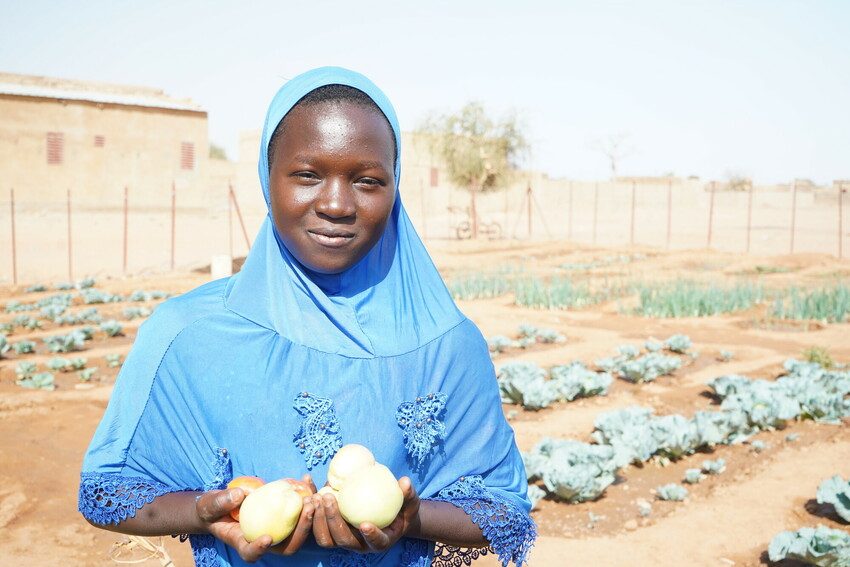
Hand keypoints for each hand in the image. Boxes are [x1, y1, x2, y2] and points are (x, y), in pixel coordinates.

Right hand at [196, 474, 317, 561]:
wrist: (223, 504)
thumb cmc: (213, 508)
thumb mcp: (211, 504)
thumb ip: (221, 501)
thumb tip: (239, 495)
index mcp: (242, 542)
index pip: (251, 553)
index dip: (259, 549)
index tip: (267, 538)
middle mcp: (263, 540)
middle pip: (286, 546)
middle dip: (300, 530)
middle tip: (307, 508)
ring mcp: (277, 529)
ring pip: (299, 531)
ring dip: (309, 516)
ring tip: (312, 497)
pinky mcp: (284, 516)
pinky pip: (300, 511)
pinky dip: (306, 496)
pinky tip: (306, 479)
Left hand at [311, 476, 419, 552]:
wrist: (387, 515)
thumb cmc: (401, 510)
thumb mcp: (409, 503)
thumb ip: (408, 495)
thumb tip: (405, 482)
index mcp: (380, 541)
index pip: (375, 542)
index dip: (371, 536)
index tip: (365, 524)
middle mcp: (359, 545)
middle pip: (342, 540)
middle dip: (334, 521)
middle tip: (329, 498)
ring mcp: (343, 540)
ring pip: (325, 538)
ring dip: (318, 519)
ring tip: (317, 496)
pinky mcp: (331, 531)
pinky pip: (316, 525)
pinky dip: (310, 510)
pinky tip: (310, 490)